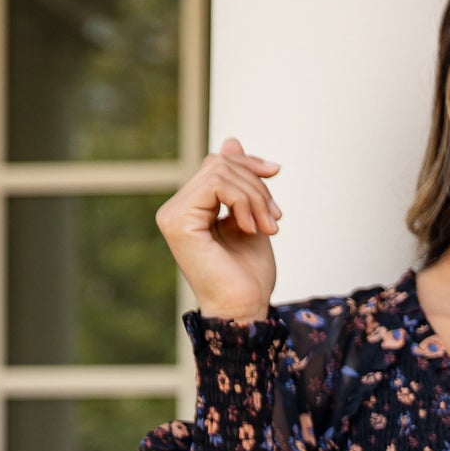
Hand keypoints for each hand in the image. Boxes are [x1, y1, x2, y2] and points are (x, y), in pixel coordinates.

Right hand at [155, 135, 281, 322]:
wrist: (245, 310)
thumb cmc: (248, 276)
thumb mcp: (252, 218)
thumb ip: (241, 184)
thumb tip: (231, 141)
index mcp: (190, 208)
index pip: (217, 164)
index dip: (249, 164)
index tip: (275, 173)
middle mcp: (175, 209)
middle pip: (220, 164)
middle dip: (257, 186)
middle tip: (276, 219)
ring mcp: (173, 214)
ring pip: (220, 171)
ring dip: (256, 197)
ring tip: (269, 226)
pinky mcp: (178, 221)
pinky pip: (216, 184)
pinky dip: (244, 201)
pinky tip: (252, 227)